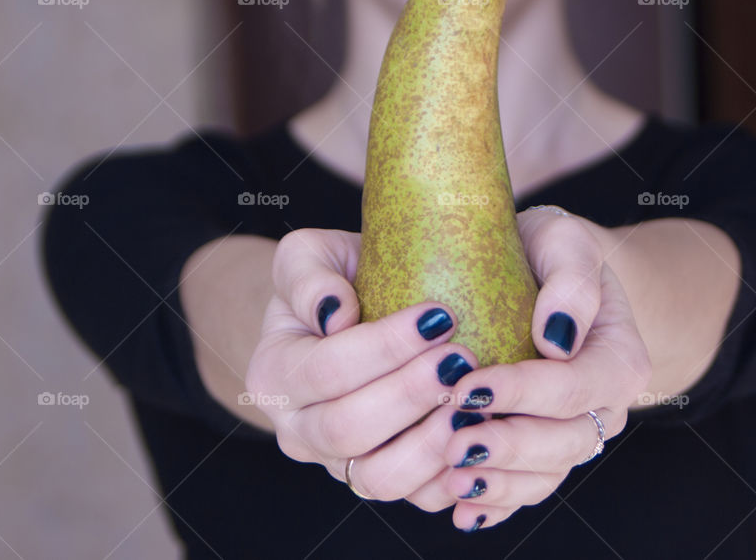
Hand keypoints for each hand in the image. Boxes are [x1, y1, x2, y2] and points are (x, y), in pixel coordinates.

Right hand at [244, 228, 476, 511]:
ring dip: (432, 442)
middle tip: (462, 357)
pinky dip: (452, 475)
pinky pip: (416, 499)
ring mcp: (339, 464)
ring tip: (473, 400)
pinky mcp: (382, 481)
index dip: (385, 346)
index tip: (439, 315)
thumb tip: (335, 313)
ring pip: (379, 478)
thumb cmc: (336, 280)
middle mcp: (298, 431)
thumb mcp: (309, 255)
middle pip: (349, 429)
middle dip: (411, 393)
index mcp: (274, 375)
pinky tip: (481, 433)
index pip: (327, 368)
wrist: (347, 320)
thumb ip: (309, 275)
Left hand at [437, 206, 651, 530]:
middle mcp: (603, 408)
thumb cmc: (552, 254)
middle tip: (452, 441)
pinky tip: (460, 508)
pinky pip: (526, 489)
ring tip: (450, 479)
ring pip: (545, 475)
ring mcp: (573, 435)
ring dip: (499, 482)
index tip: (469, 385)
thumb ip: (571, 281)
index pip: (574, 387)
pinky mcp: (543, 452)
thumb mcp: (566, 243)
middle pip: (564, 442)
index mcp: (618, 361)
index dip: (523, 392)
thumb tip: (556, 337)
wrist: (550, 276)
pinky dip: (496, 502)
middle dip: (507, 445)